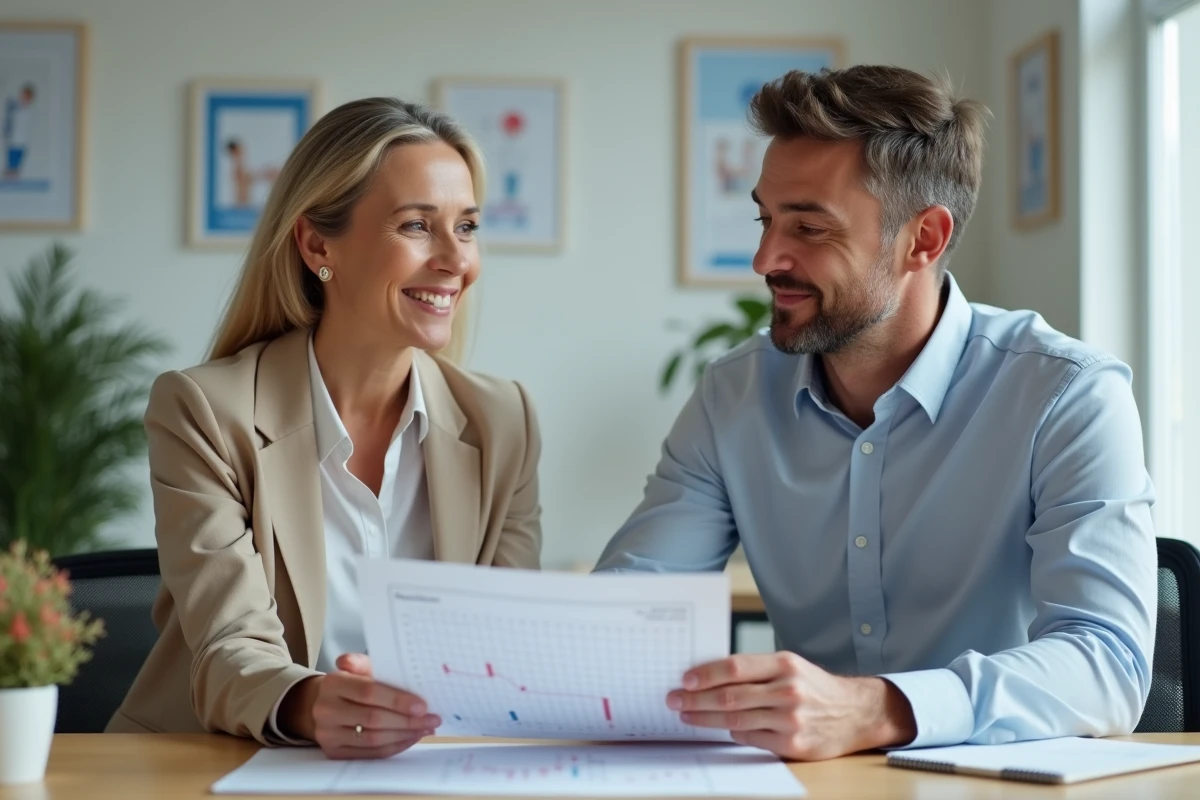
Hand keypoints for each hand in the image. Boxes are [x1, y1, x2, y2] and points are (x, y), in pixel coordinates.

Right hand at [281, 653, 439, 758]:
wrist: (322, 705)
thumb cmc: (350, 685)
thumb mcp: (357, 669)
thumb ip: (364, 663)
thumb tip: (360, 660)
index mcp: (333, 683)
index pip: (368, 692)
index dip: (397, 700)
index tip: (422, 705)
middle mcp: (326, 710)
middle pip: (373, 719)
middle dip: (408, 721)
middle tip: (432, 718)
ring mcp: (327, 734)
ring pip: (373, 740)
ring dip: (405, 735)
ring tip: (426, 728)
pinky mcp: (334, 753)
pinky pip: (370, 754)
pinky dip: (395, 747)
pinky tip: (410, 738)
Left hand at [666, 652, 915, 760]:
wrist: (856, 713)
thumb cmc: (816, 687)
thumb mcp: (791, 667)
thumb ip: (757, 671)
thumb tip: (711, 675)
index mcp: (785, 665)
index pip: (735, 667)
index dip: (705, 674)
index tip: (684, 679)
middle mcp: (788, 691)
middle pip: (730, 695)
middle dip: (696, 699)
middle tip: (674, 700)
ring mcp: (790, 720)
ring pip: (736, 719)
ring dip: (705, 718)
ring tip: (686, 716)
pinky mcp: (792, 744)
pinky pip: (750, 738)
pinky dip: (731, 732)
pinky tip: (718, 727)